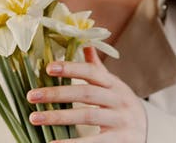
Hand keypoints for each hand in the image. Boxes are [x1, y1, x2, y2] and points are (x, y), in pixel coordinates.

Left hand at [26, 47, 146, 142]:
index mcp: (115, 85)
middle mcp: (120, 100)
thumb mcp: (113, 86)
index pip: (92, 72)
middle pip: (86, 94)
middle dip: (57, 93)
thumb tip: (84, 42)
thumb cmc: (121, 107)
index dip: (71, 68)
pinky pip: (94, 142)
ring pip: (87, 117)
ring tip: (35, 118)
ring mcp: (122, 120)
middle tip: (32, 96)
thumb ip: (97, 68)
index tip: (48, 68)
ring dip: (58, 117)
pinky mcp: (122, 140)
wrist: (144, 134)